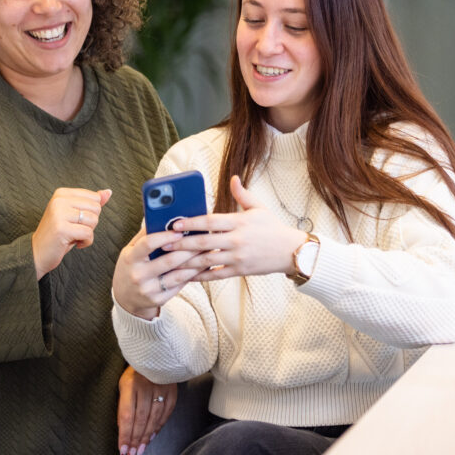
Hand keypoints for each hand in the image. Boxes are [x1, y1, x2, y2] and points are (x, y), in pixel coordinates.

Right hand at [32, 187, 111, 278]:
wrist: (37, 253)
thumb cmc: (58, 234)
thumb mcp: (74, 214)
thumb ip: (91, 202)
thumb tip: (108, 192)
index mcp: (62, 193)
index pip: (95, 198)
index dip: (90, 213)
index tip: (75, 220)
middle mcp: (59, 200)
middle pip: (96, 208)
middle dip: (90, 223)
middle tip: (73, 229)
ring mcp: (59, 214)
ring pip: (93, 220)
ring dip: (87, 232)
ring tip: (72, 235)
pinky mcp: (61, 228)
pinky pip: (88, 233)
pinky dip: (85, 242)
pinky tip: (73, 243)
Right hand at [113, 226, 200, 319]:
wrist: (125, 297)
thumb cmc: (131, 267)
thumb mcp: (131, 250)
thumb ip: (145, 235)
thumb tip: (163, 217)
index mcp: (130, 258)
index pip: (148, 244)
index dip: (165, 236)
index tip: (180, 231)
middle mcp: (138, 275)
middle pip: (169, 261)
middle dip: (188, 249)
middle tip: (203, 239)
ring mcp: (148, 289)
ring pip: (178, 275)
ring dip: (195, 263)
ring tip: (207, 252)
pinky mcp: (158, 299)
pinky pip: (179, 285)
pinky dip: (192, 275)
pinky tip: (201, 267)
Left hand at [117, 366, 176, 454]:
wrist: (156, 353)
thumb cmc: (135, 371)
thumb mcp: (123, 383)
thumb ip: (124, 404)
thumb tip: (124, 429)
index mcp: (130, 384)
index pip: (126, 415)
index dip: (124, 434)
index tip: (122, 449)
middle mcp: (146, 387)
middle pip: (140, 419)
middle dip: (135, 439)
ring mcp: (161, 389)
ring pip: (153, 418)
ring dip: (146, 437)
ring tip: (140, 450)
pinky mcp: (172, 391)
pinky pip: (165, 413)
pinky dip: (158, 427)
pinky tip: (151, 437)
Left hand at [166, 176, 308, 281]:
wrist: (291, 251)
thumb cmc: (273, 228)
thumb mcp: (259, 208)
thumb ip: (242, 194)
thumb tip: (233, 178)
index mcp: (239, 222)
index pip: (211, 222)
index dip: (192, 222)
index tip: (175, 223)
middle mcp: (237, 240)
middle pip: (204, 242)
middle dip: (181, 243)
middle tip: (163, 242)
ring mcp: (237, 257)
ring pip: (206, 261)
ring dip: (186, 261)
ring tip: (169, 261)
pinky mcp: (239, 271)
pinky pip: (216, 275)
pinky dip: (200, 276)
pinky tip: (187, 275)